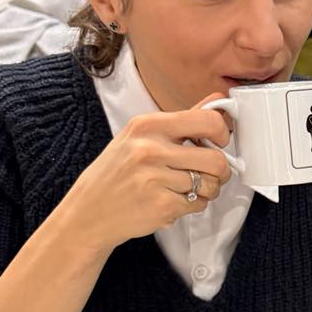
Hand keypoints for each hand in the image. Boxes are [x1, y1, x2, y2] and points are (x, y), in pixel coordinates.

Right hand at [56, 98, 234, 255]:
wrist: (88, 211)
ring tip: (188, 188)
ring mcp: (156, 178)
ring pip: (211, 184)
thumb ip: (181, 120)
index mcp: (148, 125)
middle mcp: (151, 149)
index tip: (220, 142)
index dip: (223, 133)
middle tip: (212, 173)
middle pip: (217, 159)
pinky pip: (198, 203)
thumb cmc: (116, 173)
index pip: (208, 120)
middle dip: (221, 170)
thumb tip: (218, 99)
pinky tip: (173, 201)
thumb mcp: (139, 136)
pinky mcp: (162, 205)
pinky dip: (192, 205)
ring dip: (207, 190)